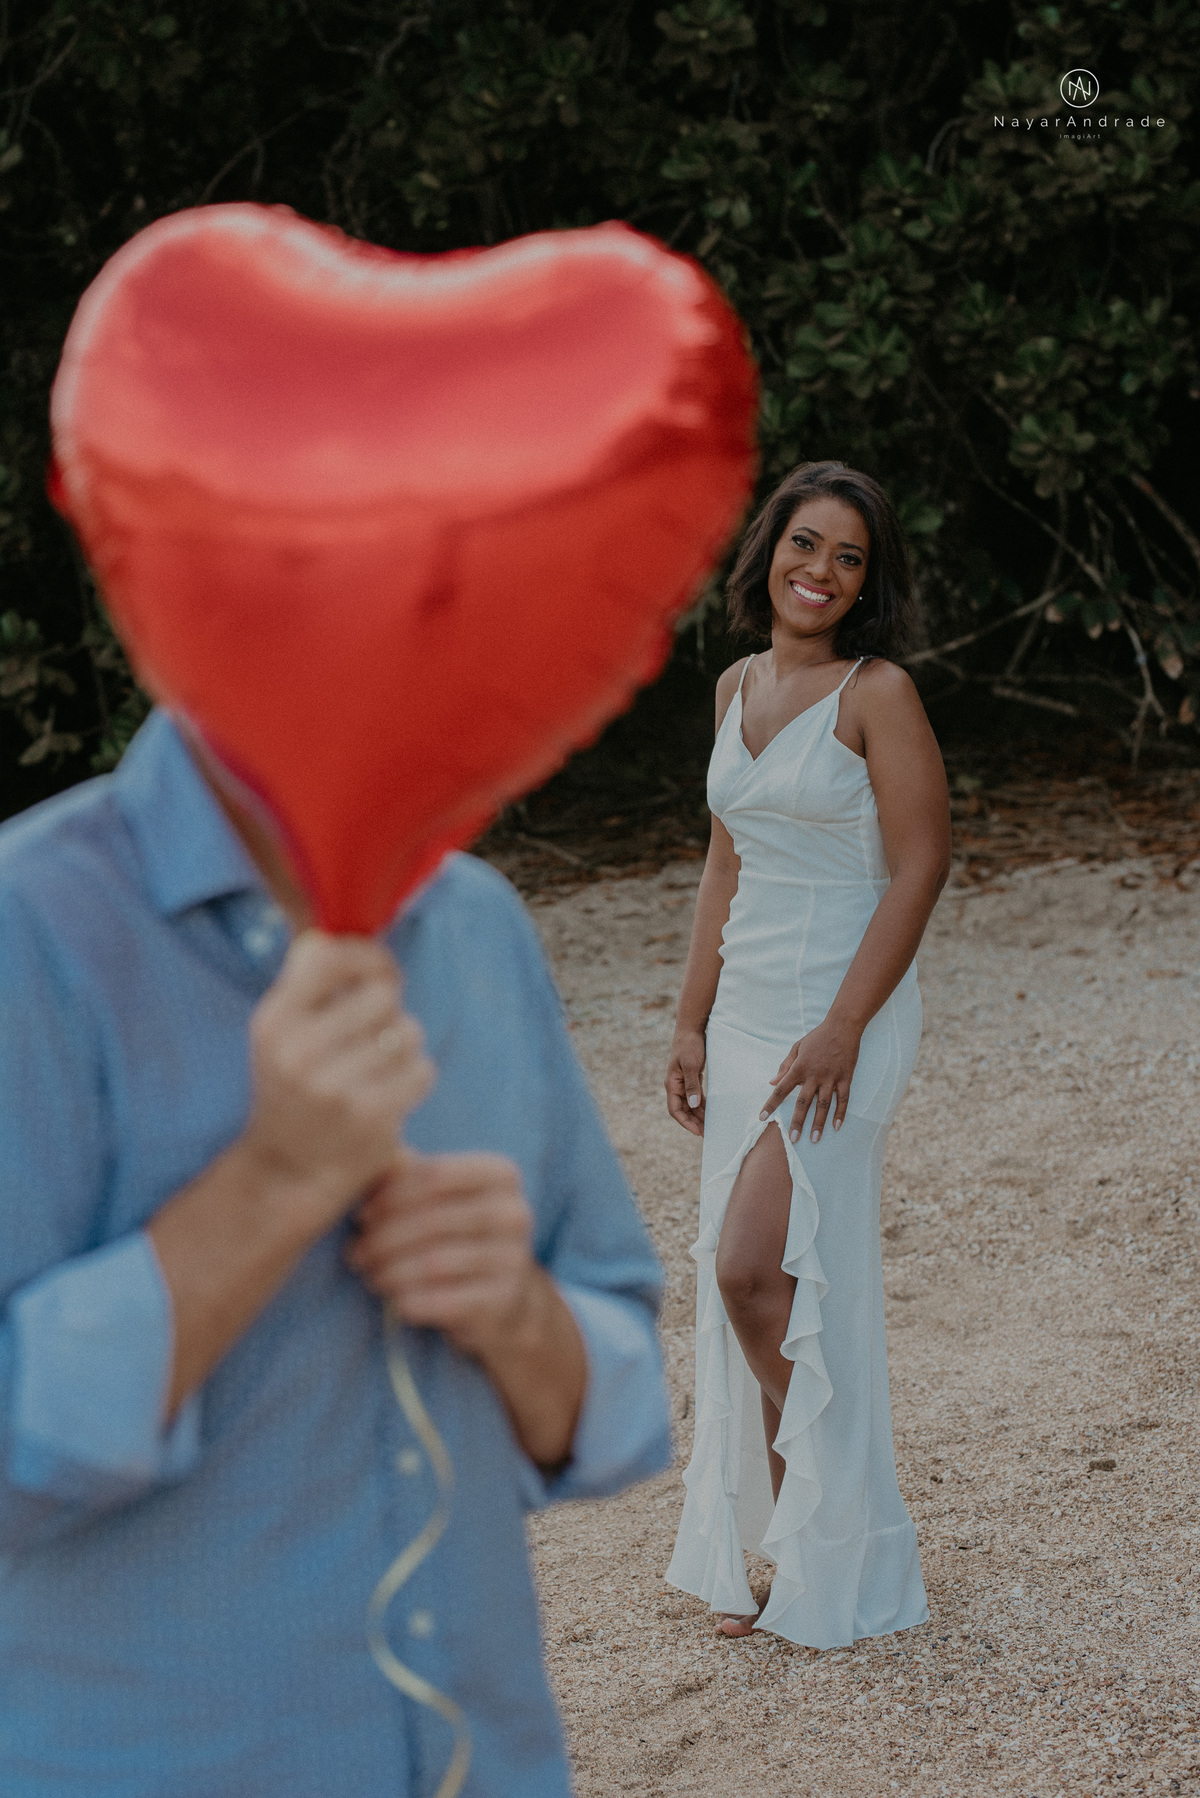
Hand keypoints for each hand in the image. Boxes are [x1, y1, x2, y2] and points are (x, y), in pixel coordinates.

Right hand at [240, 930, 433, 1238]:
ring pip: (408, 1033)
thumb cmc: (292, 1092)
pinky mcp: (370, 1116)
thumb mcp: (279, 1036)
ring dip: (405, 1049)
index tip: (380, 975)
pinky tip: (391, 1094)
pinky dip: (415, 1080)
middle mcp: (298, 1051)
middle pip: (383, 996)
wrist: (285, 1175)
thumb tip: (331, 934)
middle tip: (378, 1037)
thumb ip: (305, 984)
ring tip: (380, 1070)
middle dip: (390, 1013)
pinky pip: (421, 1071)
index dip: (370, 959)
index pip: (333, 957)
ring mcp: (334, 1086)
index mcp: (274, 1021)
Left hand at [346, 1152, 537, 1357]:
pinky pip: (443, 1301)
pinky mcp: (503, 1299)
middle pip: (430, 1220)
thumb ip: (410, 1174)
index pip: (434, 1174)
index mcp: (502, 1174)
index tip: (362, 1215)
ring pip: (433, 1263)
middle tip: (356, 1252)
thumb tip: (373, 1159)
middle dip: (382, 1238)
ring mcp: (514, 1258)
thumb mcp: (441, 1197)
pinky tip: (394, 1299)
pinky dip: (408, 1300)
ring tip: (369, 1274)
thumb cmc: (457, 1232)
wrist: (502, 1293)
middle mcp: (515, 1213)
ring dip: (390, 1271)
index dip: (389, 1195)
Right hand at [665, 1029, 706, 1135]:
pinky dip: (702, 1105)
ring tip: (710, 1126)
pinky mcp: (691, 1078)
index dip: (685, 1122)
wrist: (691, 1030)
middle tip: (707, 1133)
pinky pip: (695, 1097)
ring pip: (690, 1105)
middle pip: (683, 1110)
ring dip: (698, 1115)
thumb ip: (692, 1085)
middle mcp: (676, 1086)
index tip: (697, 1131)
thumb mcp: (691, 1065)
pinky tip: (710, 1111)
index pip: (675, 1110)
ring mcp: (683, 1083)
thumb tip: (693, 1104)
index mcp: (672, 1084)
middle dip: (694, 1122)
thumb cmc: (689, 1045)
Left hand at [759, 1017, 860, 1143]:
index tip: (762, 1117)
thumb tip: (771, 1082)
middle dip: (797, 1121)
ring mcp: (831, 1077)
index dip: (771, 1104)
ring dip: (819, 1123)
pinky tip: (836, 1126)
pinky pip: (843, 1099)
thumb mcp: (796, 1048)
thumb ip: (784, 1066)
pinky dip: (840, 1113)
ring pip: (824, 1104)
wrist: (842, 1026)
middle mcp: (814, 1075)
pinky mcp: (845, 1078)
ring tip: (814, 1139)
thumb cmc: (817, 1037)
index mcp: (799, 1067)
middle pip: (803, 1102)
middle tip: (793, 1139)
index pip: (781, 1089)